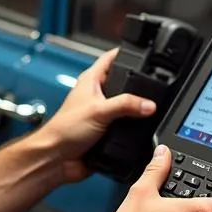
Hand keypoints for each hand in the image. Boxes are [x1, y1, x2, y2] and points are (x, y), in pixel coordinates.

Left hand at [39, 47, 157, 183]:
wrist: (57, 159)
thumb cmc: (64, 130)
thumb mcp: (99, 111)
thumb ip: (126, 105)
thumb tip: (149, 104)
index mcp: (90, 81)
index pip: (110, 58)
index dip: (125, 52)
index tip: (144, 52)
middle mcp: (96, 95)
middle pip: (122, 82)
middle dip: (137, 84)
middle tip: (154, 84)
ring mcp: (101, 113)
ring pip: (125, 105)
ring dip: (135, 109)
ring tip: (151, 107)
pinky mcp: (105, 131)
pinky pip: (124, 126)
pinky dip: (132, 127)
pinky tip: (141, 129)